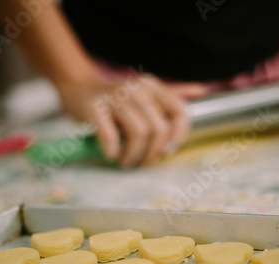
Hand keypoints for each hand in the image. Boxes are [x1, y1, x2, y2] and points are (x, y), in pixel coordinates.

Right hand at [58, 72, 206, 167]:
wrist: (77, 86)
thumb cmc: (115, 97)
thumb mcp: (145, 91)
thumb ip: (173, 93)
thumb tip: (201, 91)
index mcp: (152, 86)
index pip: (180, 111)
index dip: (178, 136)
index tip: (166, 151)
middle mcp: (137, 89)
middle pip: (159, 129)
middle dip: (152, 153)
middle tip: (142, 162)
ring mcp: (115, 98)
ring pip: (139, 134)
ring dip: (133, 156)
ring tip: (126, 163)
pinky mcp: (94, 108)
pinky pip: (111, 136)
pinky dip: (113, 151)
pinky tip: (111, 156)